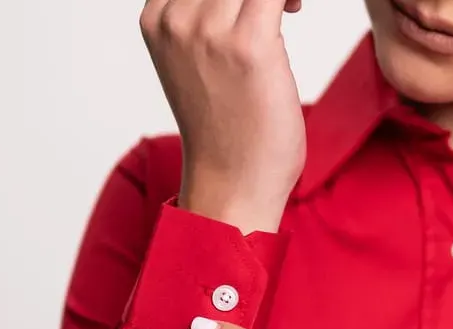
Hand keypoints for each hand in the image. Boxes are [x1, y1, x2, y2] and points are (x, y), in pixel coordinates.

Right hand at [139, 0, 307, 231]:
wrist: (232, 186)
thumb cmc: (226, 136)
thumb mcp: (196, 66)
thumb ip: (204, 25)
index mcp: (158, 20)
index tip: (255, 3)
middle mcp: (177, 19)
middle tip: (278, 5)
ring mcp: (209, 30)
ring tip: (287, 8)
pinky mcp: (249, 44)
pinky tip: (294, 8)